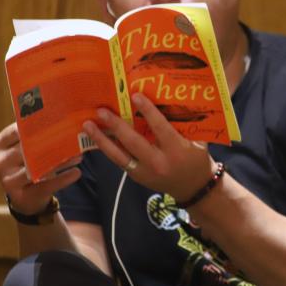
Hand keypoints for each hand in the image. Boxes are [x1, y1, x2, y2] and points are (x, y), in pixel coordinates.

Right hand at [0, 122, 80, 214]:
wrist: (25, 196)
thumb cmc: (29, 163)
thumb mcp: (27, 148)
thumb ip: (36, 135)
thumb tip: (64, 119)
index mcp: (1, 144)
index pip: (16, 130)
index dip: (35, 125)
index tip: (57, 121)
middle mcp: (1, 161)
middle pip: (28, 150)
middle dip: (53, 144)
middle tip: (74, 139)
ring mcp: (8, 180)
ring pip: (38, 168)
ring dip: (61, 161)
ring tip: (79, 156)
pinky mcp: (21, 196)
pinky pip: (46, 185)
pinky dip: (63, 179)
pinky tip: (77, 172)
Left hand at [82, 93, 215, 202]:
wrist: (194, 189)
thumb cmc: (197, 159)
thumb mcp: (197, 141)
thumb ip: (184, 124)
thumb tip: (169, 99)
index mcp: (176, 150)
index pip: (160, 128)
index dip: (147, 111)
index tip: (135, 96)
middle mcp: (158, 162)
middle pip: (133, 142)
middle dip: (116, 126)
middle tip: (102, 111)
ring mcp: (145, 172)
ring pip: (119, 155)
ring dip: (102, 139)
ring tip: (88, 125)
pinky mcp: (137, 177)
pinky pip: (119, 161)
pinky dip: (107, 149)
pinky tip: (96, 137)